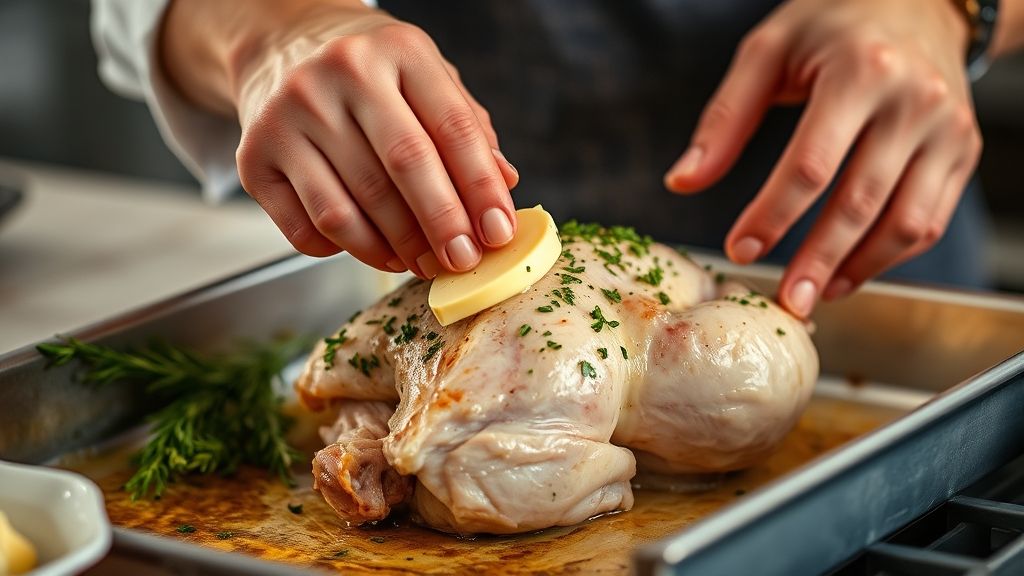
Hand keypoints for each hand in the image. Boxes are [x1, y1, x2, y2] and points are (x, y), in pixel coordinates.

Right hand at [164, 0, 517, 277]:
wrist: (282, 46)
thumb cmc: (372, 73)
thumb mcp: (427, 78)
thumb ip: (468, 128)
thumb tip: (505, 186)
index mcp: (399, 50)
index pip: (452, 128)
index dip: (481, 189)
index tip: (498, 234)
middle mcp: (341, 74)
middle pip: (402, 165)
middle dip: (440, 225)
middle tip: (462, 262)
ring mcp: (289, 115)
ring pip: (349, 209)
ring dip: (392, 250)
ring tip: (418, 263)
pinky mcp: (254, 156)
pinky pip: (306, 228)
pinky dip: (344, 251)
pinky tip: (370, 248)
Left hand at [664, 0, 979, 316]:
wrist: (921, 1)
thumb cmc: (833, 25)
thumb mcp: (768, 51)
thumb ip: (725, 119)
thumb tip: (682, 181)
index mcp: (860, 71)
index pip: (812, 164)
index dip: (772, 215)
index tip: (740, 250)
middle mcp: (915, 101)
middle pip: (861, 201)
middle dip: (818, 260)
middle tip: (786, 301)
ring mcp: (947, 129)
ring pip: (906, 222)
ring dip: (858, 269)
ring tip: (816, 294)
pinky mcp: (963, 151)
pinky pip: (930, 219)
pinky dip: (891, 257)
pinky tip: (850, 272)